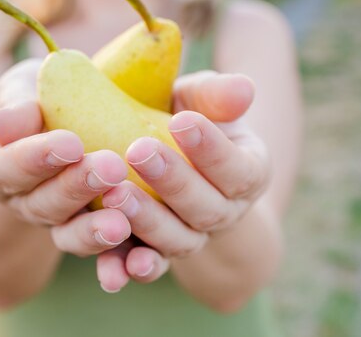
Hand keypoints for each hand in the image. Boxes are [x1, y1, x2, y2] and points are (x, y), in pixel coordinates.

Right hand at [0, 58, 131, 257]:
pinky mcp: (88, 230)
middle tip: (110, 167)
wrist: (65, 115)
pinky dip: (116, 257)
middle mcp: (21, 199)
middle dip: (75, 188)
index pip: (4, 167)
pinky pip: (100, 250)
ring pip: (68, 233)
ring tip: (121, 223)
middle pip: (42, 203)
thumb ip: (16, 102)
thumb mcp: (22, 87)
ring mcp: (55, 219)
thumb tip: (5, 125)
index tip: (70, 144)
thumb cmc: (38, 96)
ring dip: (94, 229)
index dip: (33, 159)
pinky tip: (138, 255)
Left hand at [95, 71, 269, 291]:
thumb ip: (216, 94)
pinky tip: (113, 270)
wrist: (160, 145)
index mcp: (247, 173)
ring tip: (116, 194)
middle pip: (206, 210)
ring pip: (177, 241)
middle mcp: (223, 212)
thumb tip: (243, 88)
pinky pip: (146, 265)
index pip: (238, 169)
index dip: (212, 149)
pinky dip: (128, 270)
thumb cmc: (185, 114)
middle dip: (173, 182)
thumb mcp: (199, 99)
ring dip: (148, 222)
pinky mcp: (154, 251)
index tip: (182, 121)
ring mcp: (190, 237)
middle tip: (138, 151)